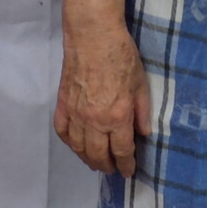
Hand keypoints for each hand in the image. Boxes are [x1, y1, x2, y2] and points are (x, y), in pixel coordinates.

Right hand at [55, 21, 150, 173]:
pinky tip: (76, 145)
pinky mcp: (62, 104)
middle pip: (98, 155)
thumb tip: (144, 133)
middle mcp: (94, 121)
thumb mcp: (140, 83)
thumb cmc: (122, 55)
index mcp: (117, 116)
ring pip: (79, 148)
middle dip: (106, 166)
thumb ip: (142, 111)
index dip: (126, 164)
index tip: (128, 172)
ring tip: (95, 162)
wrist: (93, 35)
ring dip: (87, 159)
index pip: (122, 150)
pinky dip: (69, 143)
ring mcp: (75, 114)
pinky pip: (63, 132)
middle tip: (112, 169)